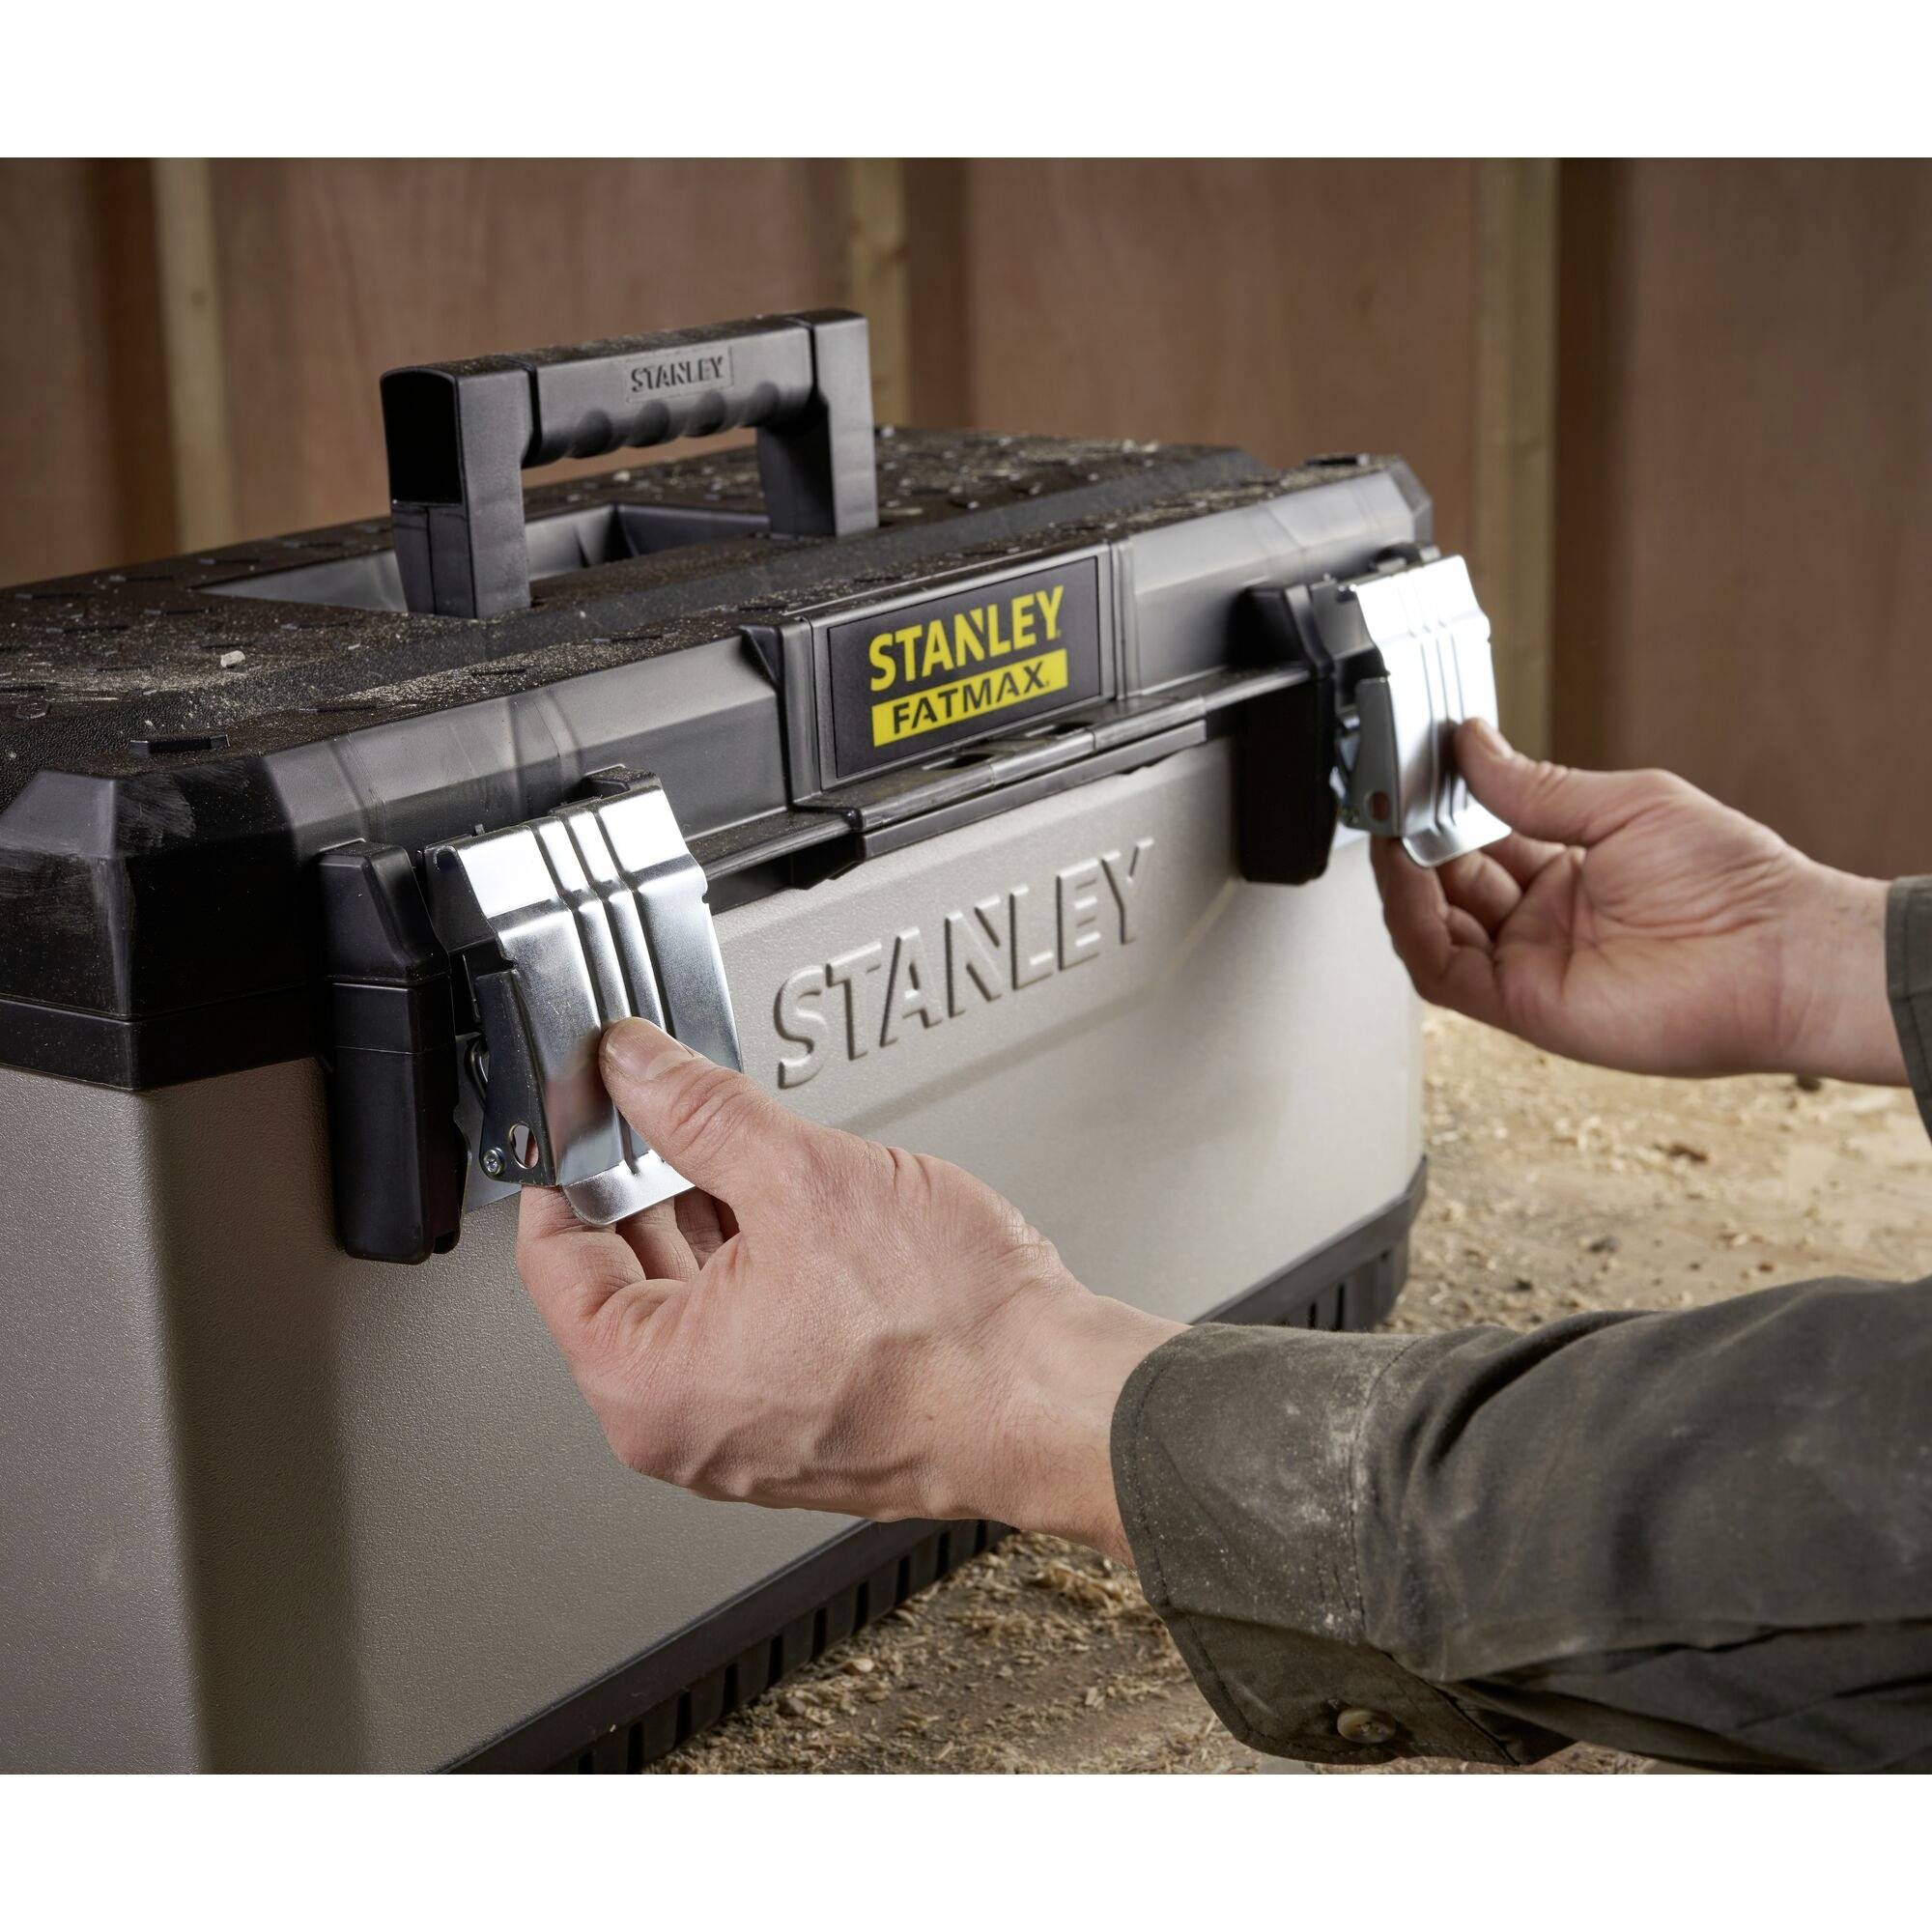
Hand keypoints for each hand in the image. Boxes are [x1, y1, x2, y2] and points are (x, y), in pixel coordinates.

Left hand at [514, 1020, 1179, 1562]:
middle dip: (650, 1179)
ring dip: (712, 1217)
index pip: (554, 1254)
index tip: (592, 1103)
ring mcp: (744, 1434)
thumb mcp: (801, 1175)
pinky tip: (800, 1207)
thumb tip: (634, 1068)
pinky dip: (760, 1264)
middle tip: (674, 1101)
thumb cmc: (952, 1328)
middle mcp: (681, 1428)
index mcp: (647, 1385)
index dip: (572, 1158)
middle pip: (623, 1273)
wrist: (1060, 1397)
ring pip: (694, 1299)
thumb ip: (697, 1109)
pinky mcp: (803, 1423)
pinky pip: (748, 1329)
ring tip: (755, 1147)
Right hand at [1371, 719, 1901, 1082]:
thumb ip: (1537, 784)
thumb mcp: (1626, 804)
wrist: (1778, 953)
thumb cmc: (1735, 884)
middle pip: (1446, 883)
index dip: (1442, 808)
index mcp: (1570, 873)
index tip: (1417, 770)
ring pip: (1432, 928)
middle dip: (1412, 839)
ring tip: (1386, 830)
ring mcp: (1531, 966)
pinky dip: (1412, 925)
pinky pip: (1443, 970)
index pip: (1479, 839)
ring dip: (1401, 881)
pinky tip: (1406, 876)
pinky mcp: (1523, 1006)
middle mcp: (1544, 923)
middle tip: (1388, 796)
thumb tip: (1474, 745)